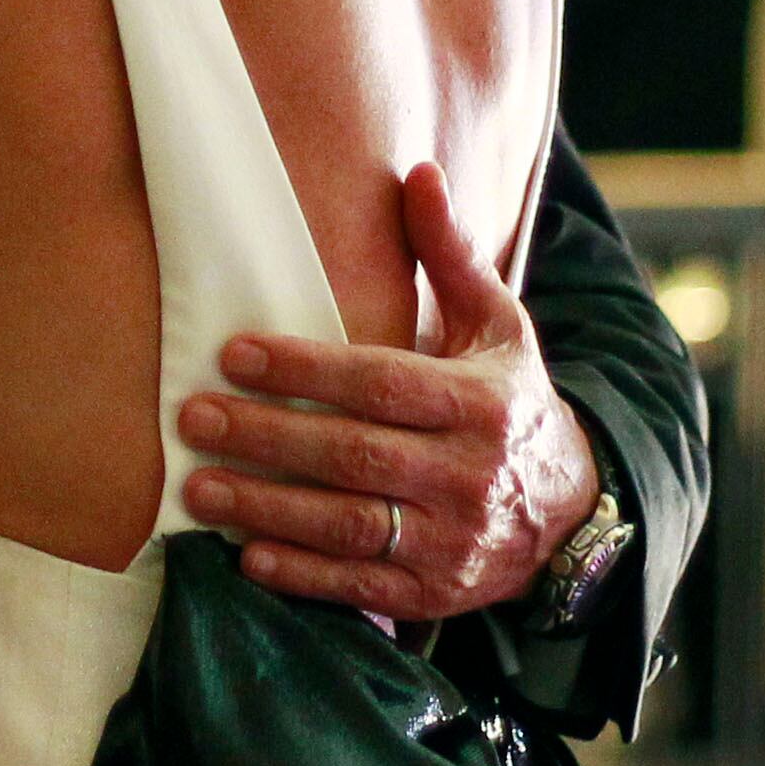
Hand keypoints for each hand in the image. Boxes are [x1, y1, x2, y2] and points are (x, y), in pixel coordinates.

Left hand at [176, 160, 601, 624]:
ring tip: (199, 488)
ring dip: (268, 509)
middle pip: (354, 455)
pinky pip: (360, 587)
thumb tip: (417, 171)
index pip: (382, 383)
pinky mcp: (436, 594)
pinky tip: (246, 555)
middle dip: (266, 437)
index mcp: (481, 403)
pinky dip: (302, 576)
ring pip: (350, 525)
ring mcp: (453, 541)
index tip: (233, 354)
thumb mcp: (498, 324)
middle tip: (192, 418)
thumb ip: (450, 253)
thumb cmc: (512, 400)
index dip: (306, 369)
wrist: (572, 511)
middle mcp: (469, 474)